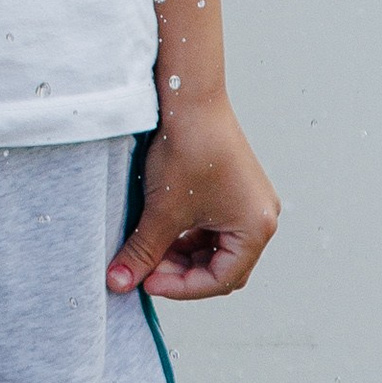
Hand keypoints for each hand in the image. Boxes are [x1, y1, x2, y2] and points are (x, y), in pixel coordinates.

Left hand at [108, 97, 279, 300]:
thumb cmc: (187, 148)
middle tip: (147, 269)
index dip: (182, 287)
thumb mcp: (163, 210)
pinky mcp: (234, 188)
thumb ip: (144, 252)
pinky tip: (161, 230)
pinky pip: (213, 225)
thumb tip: (120, 282)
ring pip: (215, 247)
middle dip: (183, 272)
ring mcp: (249, 202)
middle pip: (222, 267)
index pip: (221, 280)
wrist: (189, 95)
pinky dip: (188, 234)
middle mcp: (261, 218)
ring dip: (183, 254)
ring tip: (150, 249)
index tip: (148, 283)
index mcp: (256, 229)